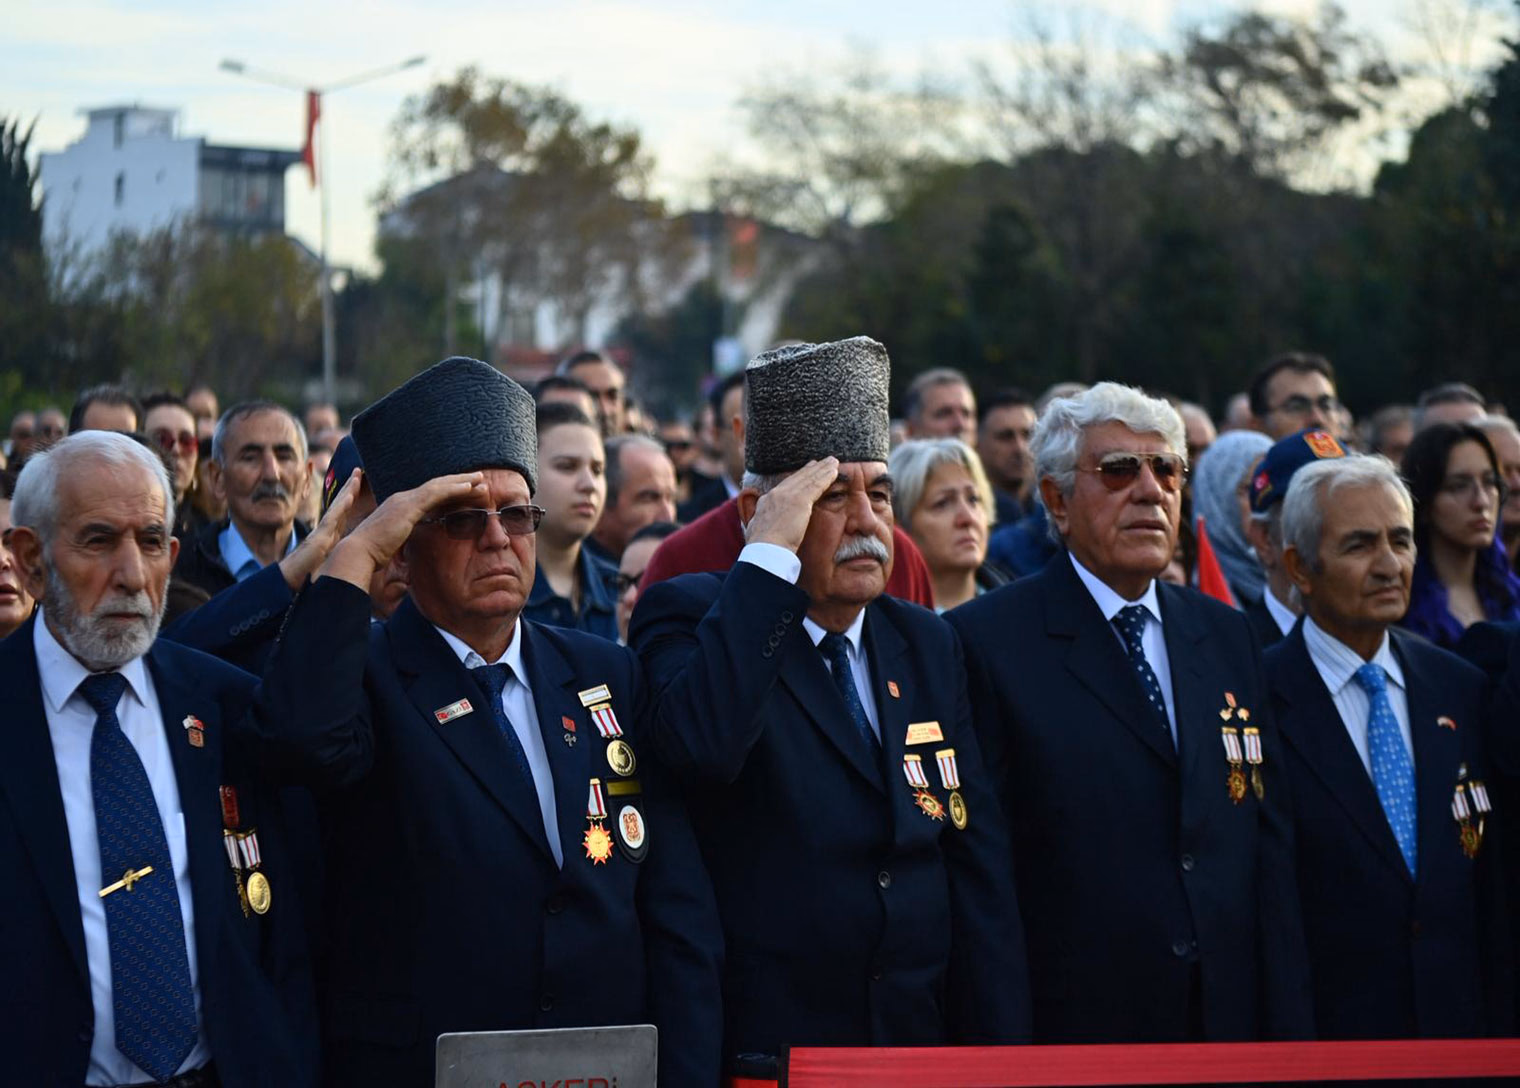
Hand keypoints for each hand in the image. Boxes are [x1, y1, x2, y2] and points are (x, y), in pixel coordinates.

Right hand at [279, 468, 360, 589]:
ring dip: (348, 490)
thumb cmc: (306, 577)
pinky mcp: (319, 538)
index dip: (350, 499)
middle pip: (341, 505)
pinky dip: (342, 507)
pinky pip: (333, 519)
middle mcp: (326, 530)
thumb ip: (335, 559)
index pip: (343, 513)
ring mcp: (322, 532)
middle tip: (359, 471)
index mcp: (330, 536)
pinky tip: (350, 496)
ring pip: (338, 507)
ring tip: (357, 475)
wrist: (289, 582)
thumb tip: (348, 562)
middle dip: (350, 488)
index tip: (358, 486)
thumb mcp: (327, 565)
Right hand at [320, 471, 485, 590]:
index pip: (429, 494)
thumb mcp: (394, 544)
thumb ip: (405, 541)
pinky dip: (454, 489)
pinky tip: (469, 487)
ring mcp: (405, 500)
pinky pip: (436, 494)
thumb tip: (412, 550)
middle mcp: (403, 498)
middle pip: (436, 485)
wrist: (359, 553)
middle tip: (479, 478)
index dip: (448, 489)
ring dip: (462, 482)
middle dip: (459, 481)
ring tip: (481, 480)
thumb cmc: (373, 554)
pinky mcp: (409, 507)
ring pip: (439, 486)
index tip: (465, 488)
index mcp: (400, 506)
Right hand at [742, 457, 837, 553]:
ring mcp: (788, 496)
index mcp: (766, 502)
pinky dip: (826, 477)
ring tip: (833, 462)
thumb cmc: (762, 549)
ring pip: (808, 478)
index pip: (784, 486)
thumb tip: (755, 526)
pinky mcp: (800, 501)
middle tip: (821, 461)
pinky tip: (835, 471)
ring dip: (822, 469)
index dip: (796, 478)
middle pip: (797, 478)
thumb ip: (758, 523)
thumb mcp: (755, 531)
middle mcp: (776, 494)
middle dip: (810, 469)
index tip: (805, 471)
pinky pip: (816, 485)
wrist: (764, 551)